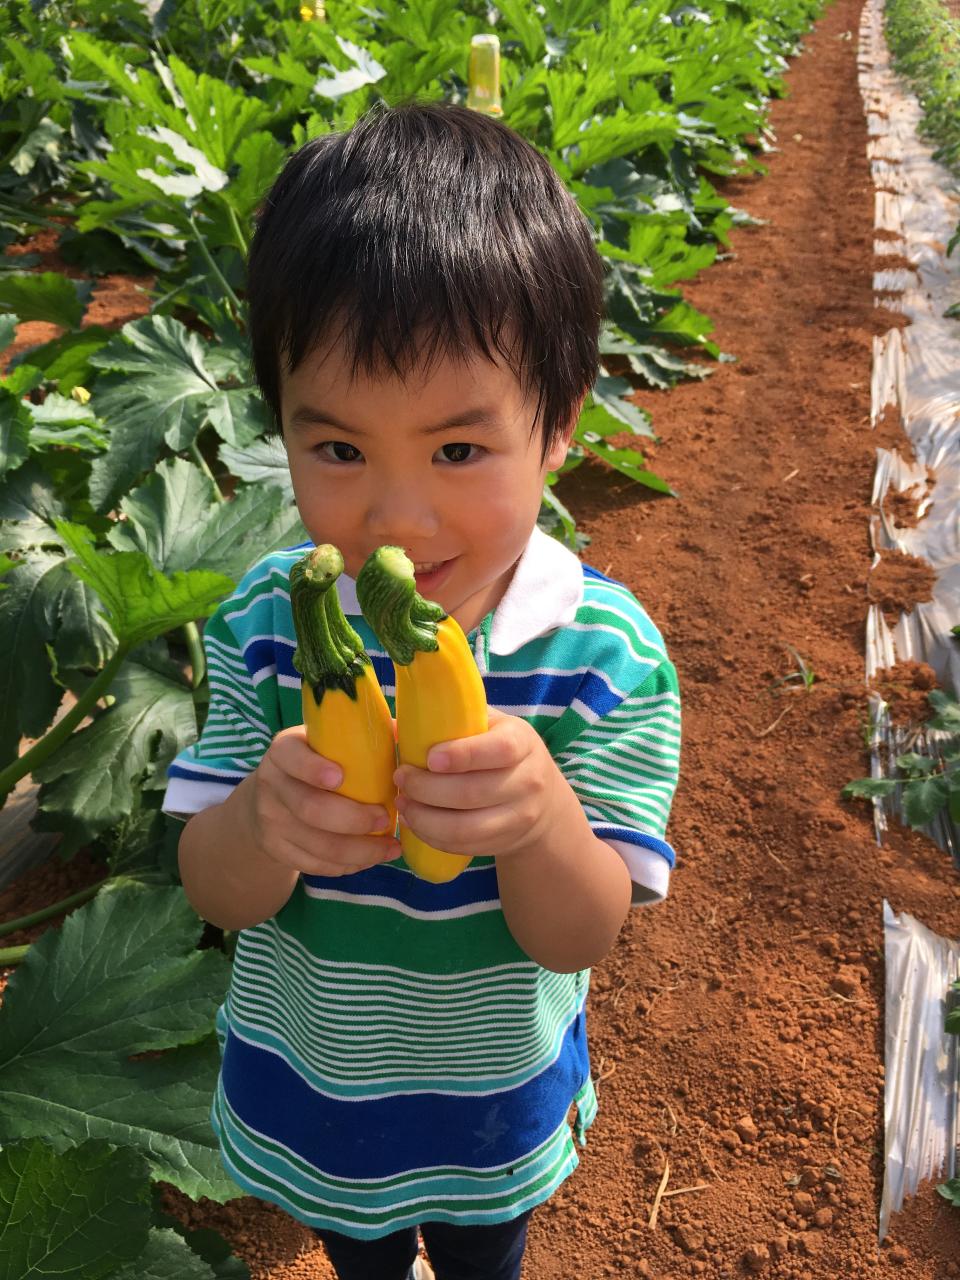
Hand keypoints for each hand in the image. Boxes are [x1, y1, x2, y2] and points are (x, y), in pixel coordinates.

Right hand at [244, 726, 399, 876]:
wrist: (270, 798)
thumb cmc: (317, 762)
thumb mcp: (327, 742)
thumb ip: (361, 735)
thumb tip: (404, 731)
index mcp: (285, 750)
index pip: (292, 757)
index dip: (313, 769)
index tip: (341, 777)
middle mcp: (272, 784)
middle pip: (311, 809)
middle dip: (354, 819)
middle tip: (386, 820)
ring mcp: (270, 820)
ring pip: (317, 844)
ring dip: (360, 850)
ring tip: (391, 848)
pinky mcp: (275, 848)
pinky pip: (313, 864)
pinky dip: (346, 865)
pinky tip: (369, 858)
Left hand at [393, 709, 564, 860]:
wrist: (541, 797)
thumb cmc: (498, 751)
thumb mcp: (486, 726)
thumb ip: (450, 722)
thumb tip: (390, 726)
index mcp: (522, 742)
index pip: (499, 750)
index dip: (462, 755)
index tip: (429, 758)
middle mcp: (528, 780)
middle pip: (472, 792)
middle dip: (426, 789)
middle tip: (400, 778)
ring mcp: (519, 816)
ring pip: (465, 827)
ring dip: (424, 819)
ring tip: (403, 803)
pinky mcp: (506, 842)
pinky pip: (464, 846)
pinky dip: (433, 837)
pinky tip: (415, 823)